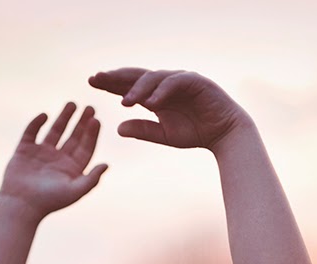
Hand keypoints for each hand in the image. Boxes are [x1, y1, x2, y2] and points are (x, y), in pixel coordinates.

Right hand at [0, 102, 107, 218]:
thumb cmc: (49, 202)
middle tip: (89, 107)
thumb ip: (92, 179)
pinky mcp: (24, 150)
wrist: (21, 205)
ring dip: (63, 117)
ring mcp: (42, 154)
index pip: (86, 147)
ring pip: (55, 131)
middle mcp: (59, 159)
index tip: (96, 120)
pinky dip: (37, 123)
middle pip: (73, 136)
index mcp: (72, 169)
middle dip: (81, 122)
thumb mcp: (74, 191)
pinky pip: (31, 132)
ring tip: (72, 103)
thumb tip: (107, 164)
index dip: (91, 134)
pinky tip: (44, 115)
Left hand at [88, 68, 250, 150]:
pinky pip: (175, 83)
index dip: (110, 83)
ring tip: (124, 102)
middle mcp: (165, 83)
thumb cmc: (195, 133)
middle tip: (96, 78)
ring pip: (154, 78)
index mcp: (155, 94)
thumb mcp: (164, 135)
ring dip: (138, 88)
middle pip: (136, 75)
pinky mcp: (196, 81)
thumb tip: (117, 128)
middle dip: (116, 76)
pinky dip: (162, 91)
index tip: (91, 82)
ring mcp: (180, 79)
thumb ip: (143, 130)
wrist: (225, 134)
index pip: (129, 85)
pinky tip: (150, 102)